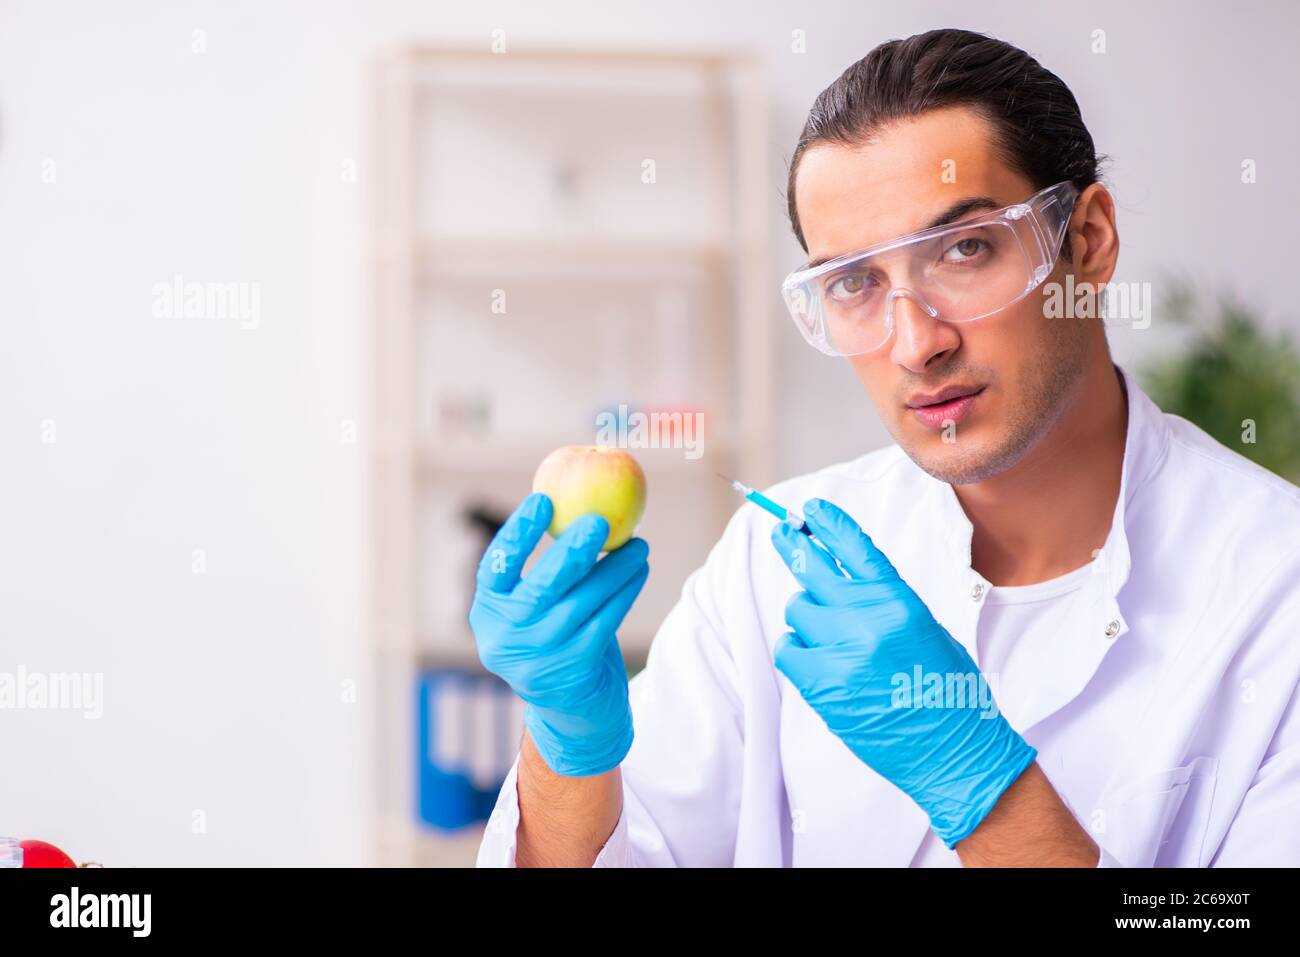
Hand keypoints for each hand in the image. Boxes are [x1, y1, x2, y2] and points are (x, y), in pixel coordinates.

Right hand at [470, 492, 649, 776]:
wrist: (573, 713)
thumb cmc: (555, 640)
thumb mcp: (534, 611)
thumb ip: (545, 572)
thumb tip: (576, 504)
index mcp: (488, 613)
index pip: (495, 567)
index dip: (517, 532)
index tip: (543, 500)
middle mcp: (505, 639)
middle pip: (540, 588)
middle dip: (571, 551)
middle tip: (600, 521)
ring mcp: (537, 660)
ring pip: (581, 604)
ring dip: (614, 570)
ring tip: (639, 545)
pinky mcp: (572, 672)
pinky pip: (603, 623)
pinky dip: (624, 594)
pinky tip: (639, 572)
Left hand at [770, 497, 1036, 847]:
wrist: (953, 751)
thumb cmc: (945, 689)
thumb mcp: (924, 628)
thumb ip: (882, 602)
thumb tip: (838, 581)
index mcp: (898, 602)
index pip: (854, 548)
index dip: (828, 525)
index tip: (810, 510)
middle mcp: (867, 620)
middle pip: (813, 569)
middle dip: (794, 548)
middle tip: (782, 535)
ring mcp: (841, 652)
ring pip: (798, 610)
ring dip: (807, 617)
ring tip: (830, 637)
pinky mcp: (822, 685)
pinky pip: (788, 649)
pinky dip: (797, 651)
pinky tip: (817, 661)